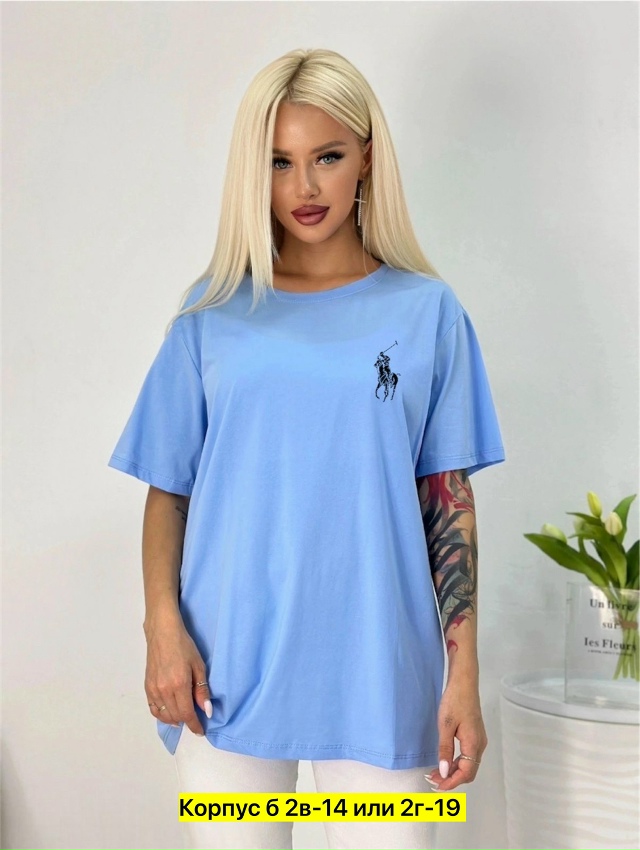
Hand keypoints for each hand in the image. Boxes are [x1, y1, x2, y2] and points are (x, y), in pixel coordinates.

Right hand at [143, 611, 212, 735]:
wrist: (163, 633)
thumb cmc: (184, 646)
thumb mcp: (199, 666)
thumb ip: (202, 690)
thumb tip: (207, 711)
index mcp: (179, 684)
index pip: (187, 714)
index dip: (194, 725)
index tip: (200, 731)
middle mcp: (164, 690)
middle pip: (175, 717)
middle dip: (186, 722)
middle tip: (195, 720)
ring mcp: (153, 689)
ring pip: (164, 715)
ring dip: (174, 720)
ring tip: (183, 717)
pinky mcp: (147, 686)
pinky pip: (153, 708)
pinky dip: (161, 715)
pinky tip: (169, 713)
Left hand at [425, 677, 487, 791]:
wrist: (464, 682)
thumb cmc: (454, 701)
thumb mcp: (445, 725)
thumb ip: (445, 749)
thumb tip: (443, 771)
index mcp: (474, 743)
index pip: (466, 772)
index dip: (452, 782)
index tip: (438, 785)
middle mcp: (479, 745)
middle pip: (469, 771)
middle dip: (452, 779)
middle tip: (434, 780)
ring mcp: (479, 740)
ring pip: (469, 764)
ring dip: (454, 771)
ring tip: (436, 772)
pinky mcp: (475, 735)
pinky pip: (468, 756)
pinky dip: (457, 762)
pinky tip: (445, 761)